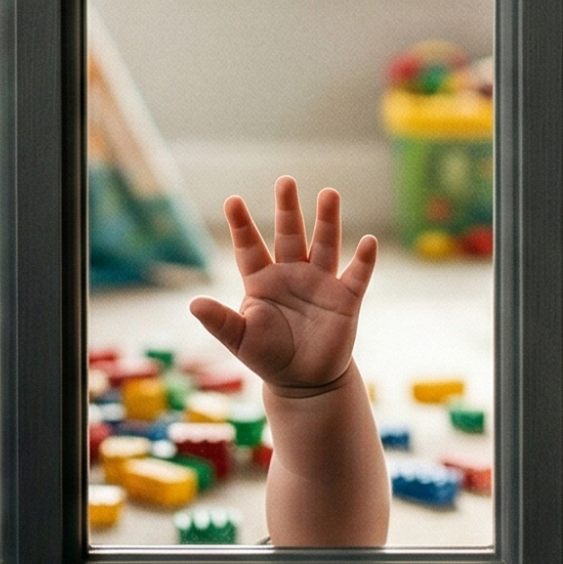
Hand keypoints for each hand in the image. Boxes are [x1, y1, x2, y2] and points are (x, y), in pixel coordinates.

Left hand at [189, 178, 377, 395]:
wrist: (305, 382)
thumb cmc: (268, 356)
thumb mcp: (240, 339)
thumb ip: (220, 321)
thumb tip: (193, 304)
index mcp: (262, 280)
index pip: (249, 246)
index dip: (241, 225)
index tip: (231, 201)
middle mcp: (292, 273)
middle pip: (289, 234)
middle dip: (287, 208)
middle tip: (285, 181)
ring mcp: (320, 283)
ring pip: (324, 244)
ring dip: (327, 220)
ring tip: (329, 193)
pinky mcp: (345, 299)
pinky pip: (356, 276)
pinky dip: (364, 260)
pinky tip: (369, 242)